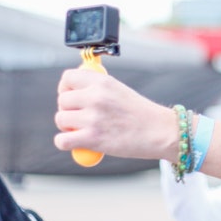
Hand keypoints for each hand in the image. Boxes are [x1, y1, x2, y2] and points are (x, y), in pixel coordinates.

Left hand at [54, 69, 177, 160]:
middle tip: (80, 118)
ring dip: (67, 127)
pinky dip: (66, 143)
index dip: (65, 88)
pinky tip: (77, 143)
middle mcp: (96, 96)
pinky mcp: (92, 138)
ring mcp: (93, 117)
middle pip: (62, 100)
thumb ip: (97, 88)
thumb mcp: (119, 90)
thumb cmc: (141, 114)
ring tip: (82, 130)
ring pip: (60, 119)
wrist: (160, 132)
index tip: (71, 96)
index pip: (68, 77)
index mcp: (102, 82)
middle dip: (68, 109)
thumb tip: (73, 89)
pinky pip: (62, 140)